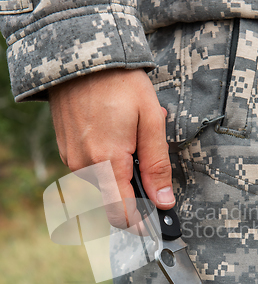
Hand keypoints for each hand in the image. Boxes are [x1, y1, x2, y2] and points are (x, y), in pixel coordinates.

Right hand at [49, 68, 174, 227]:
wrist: (82, 55)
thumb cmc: (120, 84)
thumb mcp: (151, 121)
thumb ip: (157, 166)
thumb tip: (163, 202)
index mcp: (106, 162)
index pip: (122, 213)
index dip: (141, 225)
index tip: (156, 227)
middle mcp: (84, 167)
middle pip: (112, 203)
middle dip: (135, 195)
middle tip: (148, 166)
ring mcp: (72, 160)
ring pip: (103, 187)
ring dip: (123, 175)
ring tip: (133, 142)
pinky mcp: (67, 151)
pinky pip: (92, 171)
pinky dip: (108, 164)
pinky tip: (118, 138)